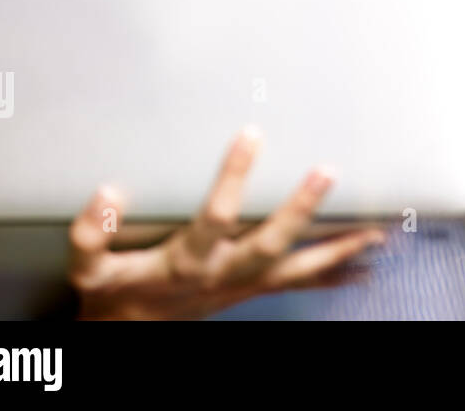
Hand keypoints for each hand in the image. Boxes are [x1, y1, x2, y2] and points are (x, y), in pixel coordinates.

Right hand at [67, 126, 386, 319]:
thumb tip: (108, 191)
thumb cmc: (111, 291)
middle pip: (268, 245)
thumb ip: (93, 233)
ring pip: (298, 268)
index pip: (213, 218)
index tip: (251, 132)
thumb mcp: (88, 267)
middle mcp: (222, 275)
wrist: (128, 332)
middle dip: (301, 210)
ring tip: (377, 228)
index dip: (233, 178)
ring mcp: (244, 285)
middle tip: (329, 171)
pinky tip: (368, 264)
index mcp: (184, 263)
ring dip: (338, 248)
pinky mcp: (255, 288)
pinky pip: (302, 283)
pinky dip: (336, 272)